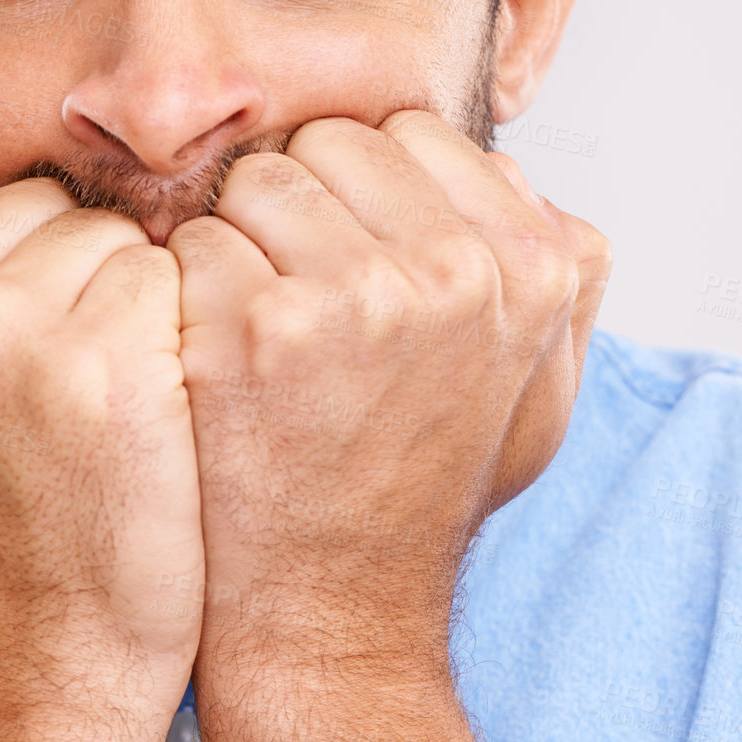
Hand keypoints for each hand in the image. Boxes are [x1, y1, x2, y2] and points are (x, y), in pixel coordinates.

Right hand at [0, 177, 203, 741]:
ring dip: (138, 301)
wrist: (34, 683)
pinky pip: (173, 279)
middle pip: (46, 209)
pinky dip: (185, 334)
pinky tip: (168, 411)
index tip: (39, 344)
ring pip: (115, 237)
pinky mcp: (107, 359)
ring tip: (122, 402)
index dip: (25, 267)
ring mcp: (4, 326)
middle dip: (79, 272)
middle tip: (86, 378)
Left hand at [167, 111, 611, 676]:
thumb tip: (515, 176)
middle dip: (301, 208)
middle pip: (327, 142)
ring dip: (241, 244)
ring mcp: (353, 295)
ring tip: (260, 334)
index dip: (363, 195)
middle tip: (302, 306)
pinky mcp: (254, 327)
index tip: (356, 268)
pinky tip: (213, 364)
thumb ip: (556, 271)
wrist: (330, 610)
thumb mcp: (537, 390)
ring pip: (255, 181)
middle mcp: (454, 269)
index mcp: (529, 263)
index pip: (406, 132)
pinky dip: (185, 293)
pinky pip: (192, 241)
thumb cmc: (419, 488)